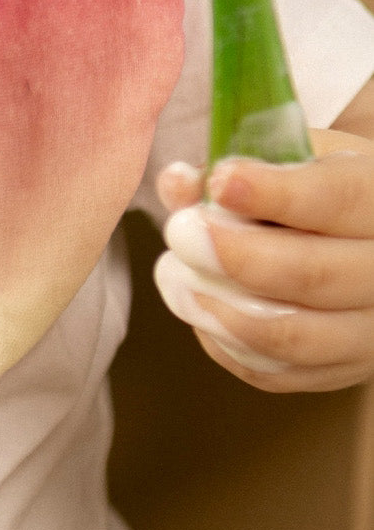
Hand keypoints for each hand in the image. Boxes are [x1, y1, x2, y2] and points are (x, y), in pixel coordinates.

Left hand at [154, 130, 373, 389]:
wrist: (355, 236)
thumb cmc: (309, 186)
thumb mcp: (286, 158)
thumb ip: (229, 165)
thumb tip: (177, 183)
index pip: (336, 199)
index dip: (275, 193)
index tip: (221, 182)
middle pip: (314, 275)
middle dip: (235, 256)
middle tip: (181, 233)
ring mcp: (370, 330)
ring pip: (293, 335)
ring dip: (220, 308)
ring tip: (175, 274)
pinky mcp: (340, 369)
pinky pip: (274, 372)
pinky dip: (224, 341)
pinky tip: (199, 304)